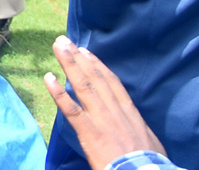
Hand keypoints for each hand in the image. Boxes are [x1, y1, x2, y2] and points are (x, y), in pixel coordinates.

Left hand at [44, 37, 166, 169]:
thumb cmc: (150, 162)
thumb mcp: (151, 140)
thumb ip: (139, 127)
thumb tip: (137, 124)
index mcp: (129, 111)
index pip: (111, 82)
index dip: (97, 65)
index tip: (86, 51)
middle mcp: (113, 110)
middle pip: (94, 78)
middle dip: (79, 58)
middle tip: (65, 40)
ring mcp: (100, 119)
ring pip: (82, 86)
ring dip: (69, 64)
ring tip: (58, 46)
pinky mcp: (88, 131)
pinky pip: (70, 108)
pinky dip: (58, 92)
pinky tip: (48, 77)